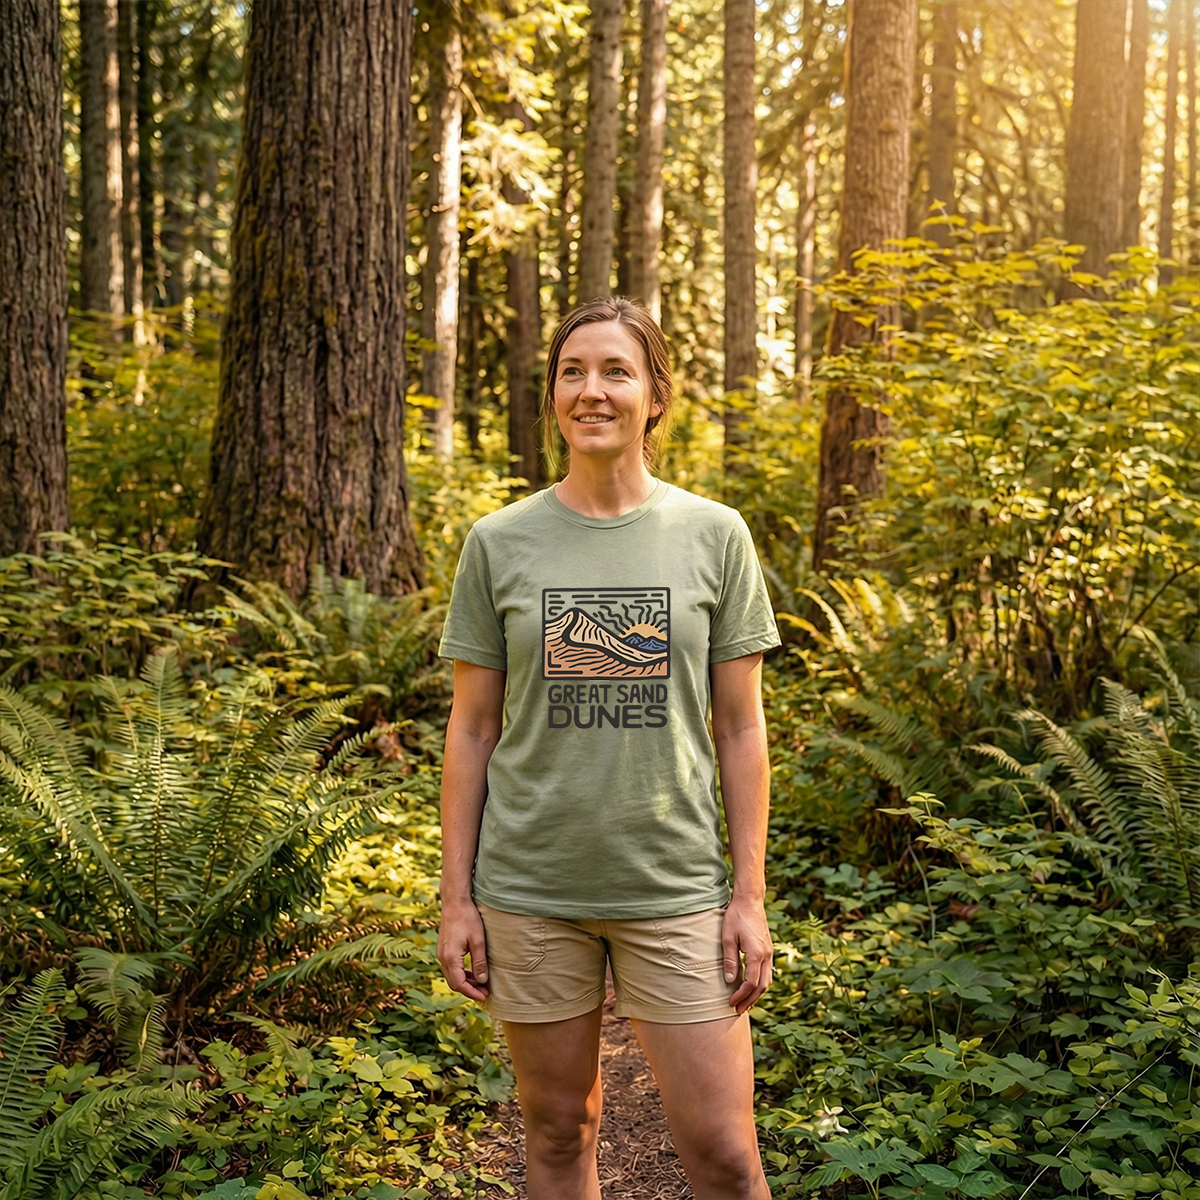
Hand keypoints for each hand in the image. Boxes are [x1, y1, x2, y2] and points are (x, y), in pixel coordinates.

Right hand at [437, 898, 489, 1001]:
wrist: (455, 901)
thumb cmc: (467, 918)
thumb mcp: (478, 941)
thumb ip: (479, 962)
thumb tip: (482, 981)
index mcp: (450, 957)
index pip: (459, 984)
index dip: (472, 993)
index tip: (484, 997)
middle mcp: (442, 957)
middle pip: (454, 982)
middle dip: (469, 990)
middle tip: (485, 993)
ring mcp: (442, 953)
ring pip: (452, 976)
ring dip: (465, 982)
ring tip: (481, 984)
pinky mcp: (444, 948)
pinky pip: (451, 967)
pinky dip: (462, 973)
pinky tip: (473, 972)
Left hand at [722, 894, 772, 1014]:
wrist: (750, 900)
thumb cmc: (736, 916)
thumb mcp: (728, 937)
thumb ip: (729, 960)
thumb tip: (730, 981)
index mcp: (756, 953)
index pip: (751, 983)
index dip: (740, 995)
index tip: (730, 1003)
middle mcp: (766, 955)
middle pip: (762, 986)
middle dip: (750, 1000)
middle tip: (737, 1010)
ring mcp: (769, 952)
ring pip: (767, 980)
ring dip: (756, 994)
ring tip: (745, 1003)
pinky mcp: (768, 949)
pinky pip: (767, 972)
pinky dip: (760, 983)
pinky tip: (752, 987)